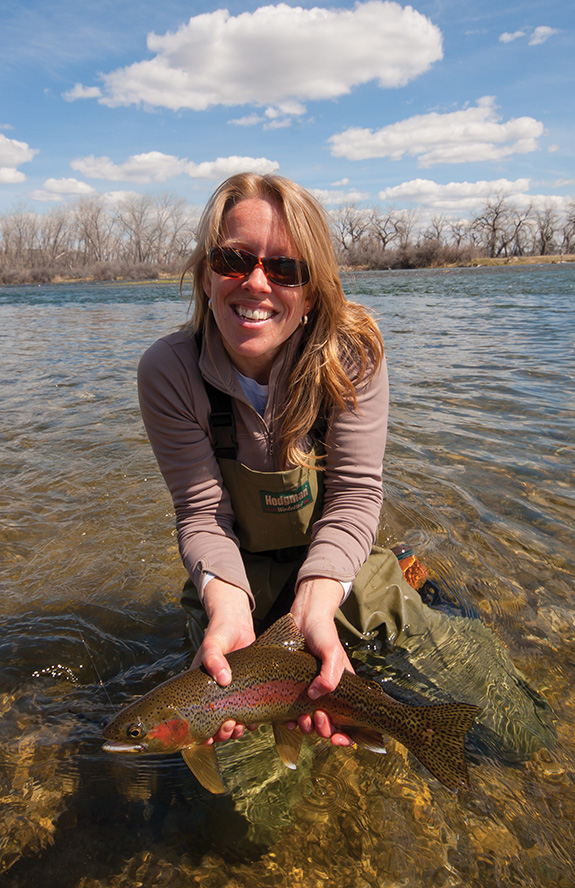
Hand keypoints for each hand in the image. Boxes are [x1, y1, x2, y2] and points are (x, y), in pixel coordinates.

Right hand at [191, 577, 255, 743]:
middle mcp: (216, 695)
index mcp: (202, 690)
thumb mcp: (213, 644)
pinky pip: (251, 712)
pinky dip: (253, 720)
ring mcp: (233, 694)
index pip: (197, 720)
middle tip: (231, 726)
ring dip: (238, 730)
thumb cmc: (219, 634)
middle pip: (217, 726)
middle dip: (223, 733)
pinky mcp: (250, 690)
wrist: (237, 623)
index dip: (203, 733)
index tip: (211, 735)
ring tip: (243, 727)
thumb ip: (214, 659)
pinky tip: (257, 721)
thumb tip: (223, 679)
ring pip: (234, 722)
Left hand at [289, 577, 354, 746]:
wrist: (302, 618)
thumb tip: (316, 696)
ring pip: (310, 722)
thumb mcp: (332, 652)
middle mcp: (326, 694)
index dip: (346, 736)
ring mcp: (308, 693)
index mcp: (342, 689)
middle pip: (329, 726)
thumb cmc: (323, 633)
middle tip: (318, 718)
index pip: (350, 722)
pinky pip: (291, 713)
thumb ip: (331, 674)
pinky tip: (287, 720)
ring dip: (308, 727)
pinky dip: (290, 721)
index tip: (338, 738)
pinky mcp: (290, 690)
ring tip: (302, 719)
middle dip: (324, 730)